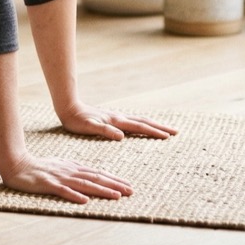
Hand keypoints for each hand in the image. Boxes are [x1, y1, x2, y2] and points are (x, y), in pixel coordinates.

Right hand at [1, 153, 133, 203]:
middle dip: (114, 185)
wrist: (17, 164)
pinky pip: (63, 191)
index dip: (113, 180)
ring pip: (84, 184)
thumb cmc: (39, 167)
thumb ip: (75, 172)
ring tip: (116, 195)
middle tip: (130, 191)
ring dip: (101, 190)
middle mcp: (70, 172)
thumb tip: (90, 179)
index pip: (97, 174)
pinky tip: (85, 200)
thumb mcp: (60, 167)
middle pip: (95, 178)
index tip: (128, 186)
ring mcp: (60, 178)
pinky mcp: (48, 184)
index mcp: (73, 168)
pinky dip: (74, 195)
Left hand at [59, 103, 177, 141]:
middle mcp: (119, 117)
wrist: (68, 107)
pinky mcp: (112, 119)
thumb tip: (121, 136)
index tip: (168, 136)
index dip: (154, 132)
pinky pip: (132, 122)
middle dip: (160, 127)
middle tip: (175, 132)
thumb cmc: (77, 120)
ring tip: (164, 129)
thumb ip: (104, 131)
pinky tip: (142, 128)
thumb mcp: (89, 127)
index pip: (140, 127)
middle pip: (144, 122)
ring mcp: (116, 117)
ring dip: (153, 125)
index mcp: (116, 121)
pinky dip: (142, 125)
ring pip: (139, 121)